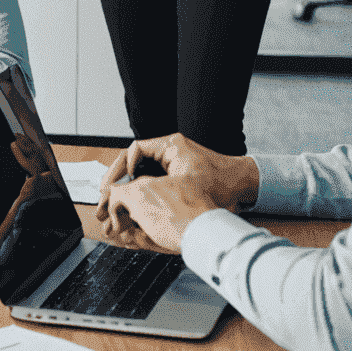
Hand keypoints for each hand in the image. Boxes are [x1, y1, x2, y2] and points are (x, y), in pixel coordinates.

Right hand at [95, 133, 259, 245]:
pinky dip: (143, 192)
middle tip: (105, 193)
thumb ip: (153, 188)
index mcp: (170, 145)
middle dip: (118, 178)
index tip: (113, 183)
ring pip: (142, 172)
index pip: (135, 149)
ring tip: (114, 201)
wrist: (247, 189)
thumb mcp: (184, 186)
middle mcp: (171, 151)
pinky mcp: (181, 177)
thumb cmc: (223, 184)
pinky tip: (135, 205)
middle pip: (134, 161)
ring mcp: (176, 164)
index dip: (120, 166)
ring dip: (128, 186)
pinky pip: (154, 181)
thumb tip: (126, 194)